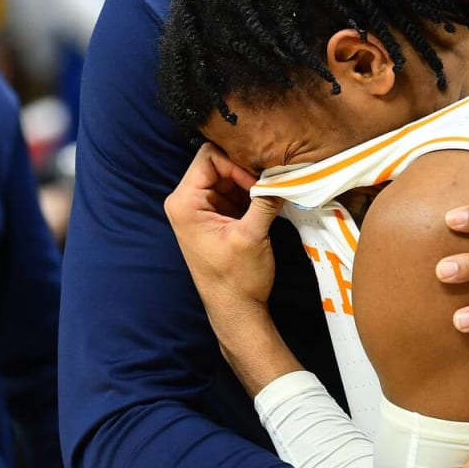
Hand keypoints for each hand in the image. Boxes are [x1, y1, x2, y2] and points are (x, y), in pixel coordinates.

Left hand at [163, 143, 283, 317]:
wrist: (236, 310)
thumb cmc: (237, 278)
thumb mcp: (252, 235)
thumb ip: (264, 200)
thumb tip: (284, 174)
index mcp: (184, 202)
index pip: (209, 157)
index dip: (236, 163)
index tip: (258, 182)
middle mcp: (187, 201)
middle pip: (218, 164)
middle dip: (246, 171)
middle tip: (270, 183)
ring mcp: (202, 209)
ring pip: (228, 176)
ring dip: (251, 182)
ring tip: (272, 192)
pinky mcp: (217, 217)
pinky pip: (234, 192)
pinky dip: (251, 193)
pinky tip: (268, 200)